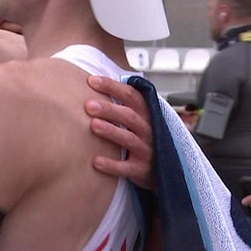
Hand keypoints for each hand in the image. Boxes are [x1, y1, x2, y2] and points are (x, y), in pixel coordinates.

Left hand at [85, 75, 154, 190]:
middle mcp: (148, 130)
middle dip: (109, 109)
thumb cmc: (143, 137)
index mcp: (146, 113)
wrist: (163, 169)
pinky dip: (112, 165)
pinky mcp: (141, 169)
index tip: (91, 80)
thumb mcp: (139, 118)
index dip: (112, 87)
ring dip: (111, 131)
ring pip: (128, 139)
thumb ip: (123, 102)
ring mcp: (146, 150)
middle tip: (88, 105)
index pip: (131, 95)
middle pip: (129, 116)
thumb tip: (93, 80)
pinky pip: (126, 168)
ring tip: (93, 125)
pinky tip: (96, 161)